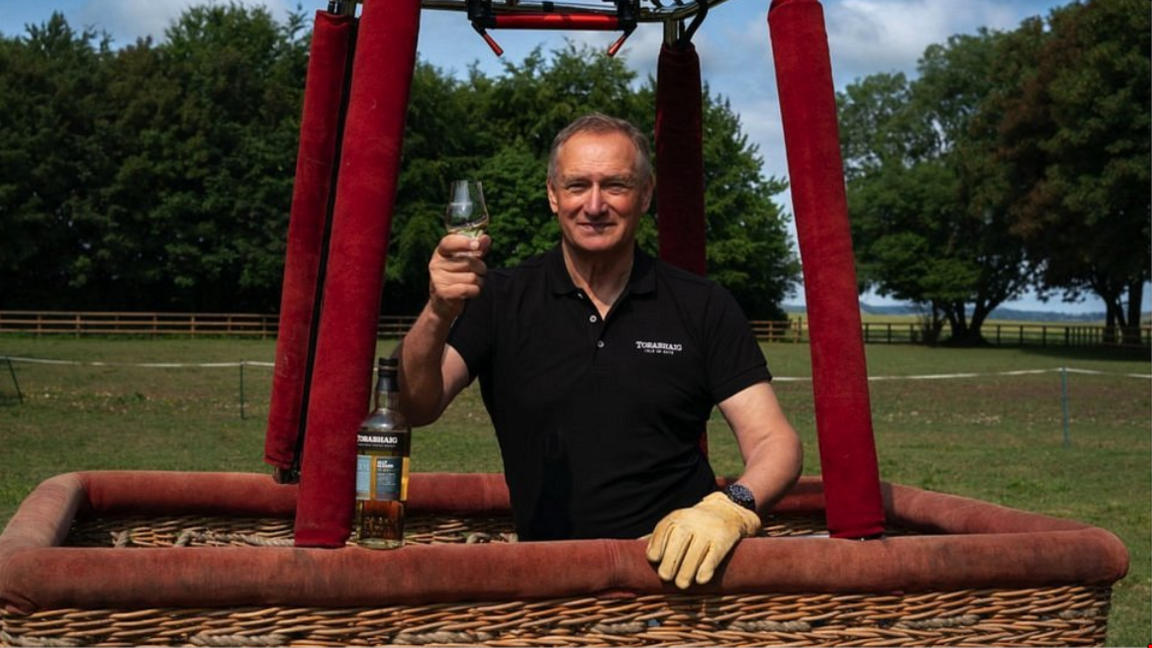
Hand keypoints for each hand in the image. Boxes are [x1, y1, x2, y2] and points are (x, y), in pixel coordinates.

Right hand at [427, 233, 489, 320]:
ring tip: (469, 284)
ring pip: (472, 277)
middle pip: (469, 262)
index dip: (463, 242)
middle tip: (475, 273)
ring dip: (478, 282)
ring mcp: (438, 279)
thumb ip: (476, 249)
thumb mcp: (464, 260)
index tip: (476, 244)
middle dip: (479, 268)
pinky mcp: (443, 293)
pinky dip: (475, 291)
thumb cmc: (456, 277)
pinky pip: (469, 289)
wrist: (443, 303)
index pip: (449, 242)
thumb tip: (485, 238)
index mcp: (440, 252)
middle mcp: (436, 264)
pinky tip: (469, 292)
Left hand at [645, 491, 760, 588]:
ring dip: (686, 574)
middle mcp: (691, 522)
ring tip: (682, 584)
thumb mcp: (675, 522)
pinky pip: (712, 558)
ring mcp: (708, 531)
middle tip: (667, 577)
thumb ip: (658, 536)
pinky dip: (705, 571)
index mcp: (676, 518)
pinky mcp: (723, 541)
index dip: (656, 549)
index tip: (655, 560)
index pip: (661, 533)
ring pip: (693, 556)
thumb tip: (632, 548)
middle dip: (669, 565)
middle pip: (676, 546)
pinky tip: (700, 579)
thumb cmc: (693, 524)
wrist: (727, 512)